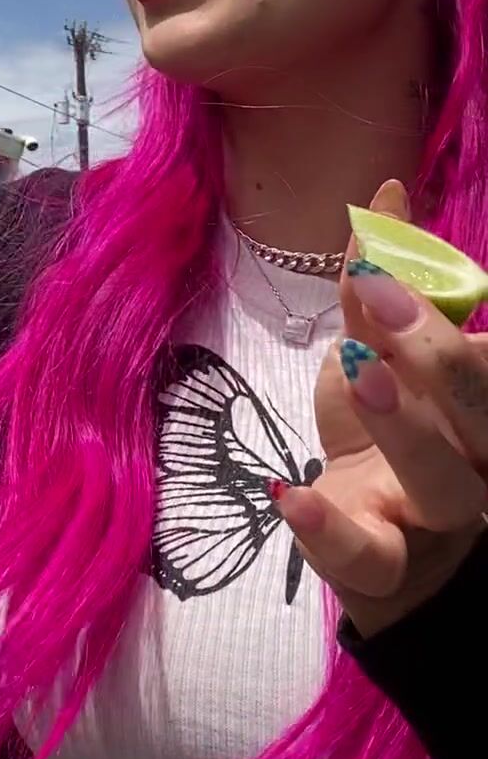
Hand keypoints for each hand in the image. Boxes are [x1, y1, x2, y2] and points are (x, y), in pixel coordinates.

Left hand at [273, 180, 487, 638]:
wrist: (364, 533)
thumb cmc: (388, 429)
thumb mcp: (379, 351)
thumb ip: (381, 283)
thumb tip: (387, 193)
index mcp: (485, 405)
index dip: (464, 318)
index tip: (394, 261)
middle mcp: (479, 461)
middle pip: (485, 416)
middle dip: (440, 353)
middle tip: (379, 293)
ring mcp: (434, 520)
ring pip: (443, 486)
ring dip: (405, 426)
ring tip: (360, 369)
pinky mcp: (380, 564)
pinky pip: (368, 557)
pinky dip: (329, 531)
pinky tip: (291, 493)